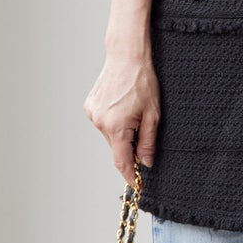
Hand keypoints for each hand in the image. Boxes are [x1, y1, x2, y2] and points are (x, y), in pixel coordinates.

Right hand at [84, 46, 160, 185]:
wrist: (126, 57)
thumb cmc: (142, 82)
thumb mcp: (153, 115)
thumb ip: (148, 142)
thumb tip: (146, 163)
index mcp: (116, 127)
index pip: (122, 161)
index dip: (129, 175)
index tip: (136, 185)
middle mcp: (100, 122)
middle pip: (117, 147)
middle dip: (130, 147)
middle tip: (143, 133)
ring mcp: (93, 114)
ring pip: (110, 135)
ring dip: (122, 133)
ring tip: (133, 113)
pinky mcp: (90, 107)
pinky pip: (103, 123)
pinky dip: (114, 122)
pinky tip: (122, 107)